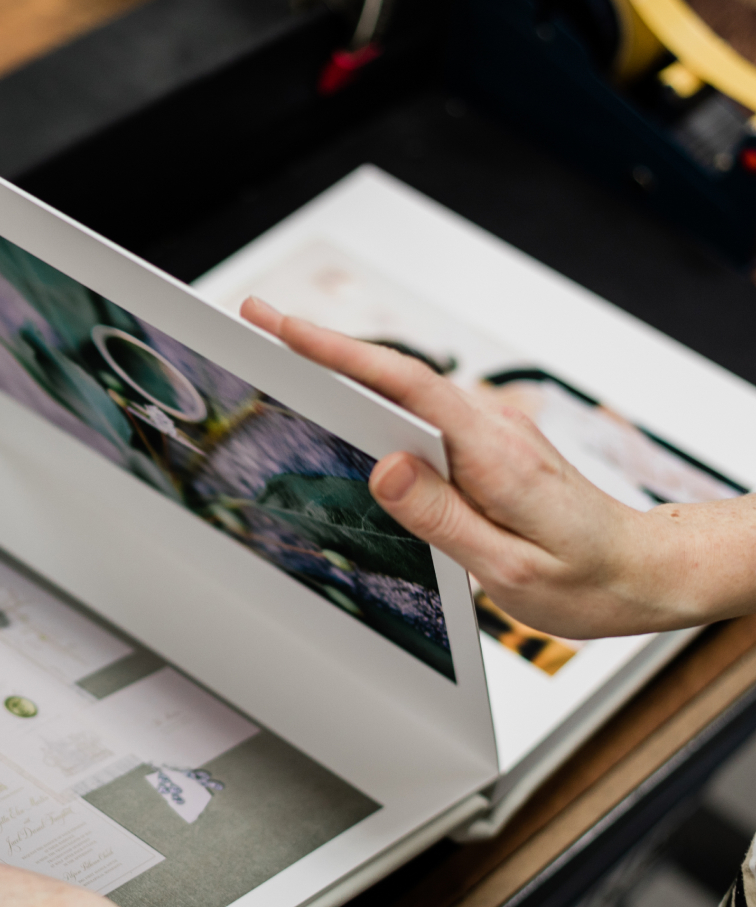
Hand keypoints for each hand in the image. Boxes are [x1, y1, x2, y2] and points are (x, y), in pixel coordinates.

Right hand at [241, 297, 716, 638]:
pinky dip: (379, 405)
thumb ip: (442, 518)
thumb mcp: (508, 569)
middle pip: (395, 378)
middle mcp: (493, 430)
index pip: (405, 386)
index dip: (339, 353)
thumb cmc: (586, 579)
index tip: (283, 328)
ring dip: (348, 377)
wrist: (645, 572)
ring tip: (286, 370)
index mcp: (493, 455)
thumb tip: (384, 469)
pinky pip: (423, 417)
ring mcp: (492, 433)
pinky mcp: (489, 446)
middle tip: (260, 327)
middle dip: (324, 351)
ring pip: (406, 396)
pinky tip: (350, 413)